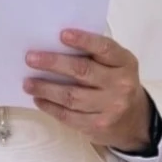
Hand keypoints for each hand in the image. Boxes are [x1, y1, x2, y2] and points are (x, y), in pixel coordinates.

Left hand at [24, 29, 150, 151]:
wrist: (134, 121)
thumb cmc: (117, 83)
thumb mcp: (117, 65)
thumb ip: (95, 54)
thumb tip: (56, 44)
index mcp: (125, 63)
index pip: (104, 48)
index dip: (83, 40)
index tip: (61, 34)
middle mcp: (121, 85)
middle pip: (82, 71)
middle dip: (53, 63)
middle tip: (31, 58)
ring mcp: (110, 108)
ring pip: (71, 96)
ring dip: (45, 88)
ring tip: (28, 82)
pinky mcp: (97, 126)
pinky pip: (68, 116)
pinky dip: (50, 107)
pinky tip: (39, 99)